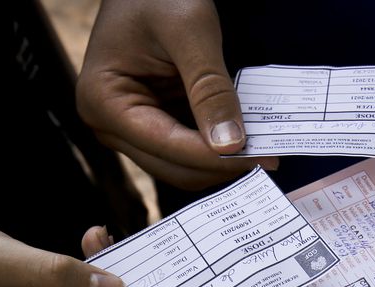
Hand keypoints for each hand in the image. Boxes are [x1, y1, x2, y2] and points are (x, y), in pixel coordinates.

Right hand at [76, 0, 277, 189]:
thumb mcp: (190, 32)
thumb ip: (210, 88)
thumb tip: (231, 144)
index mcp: (103, 100)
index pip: (167, 146)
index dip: (216, 157)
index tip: (263, 155)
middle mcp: (108, 123)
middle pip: (173, 167)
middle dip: (221, 163)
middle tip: (270, 154)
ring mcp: (128, 127)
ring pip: (182, 165)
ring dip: (220, 160)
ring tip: (262, 147)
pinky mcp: (150, 123)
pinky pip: (186, 148)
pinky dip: (215, 146)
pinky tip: (245, 135)